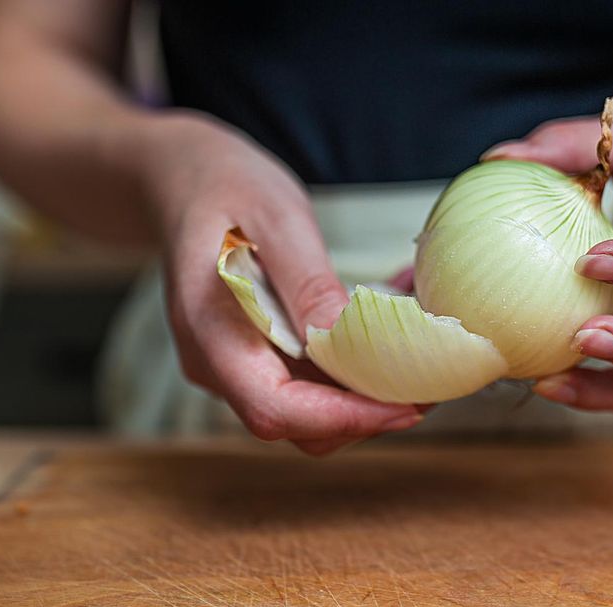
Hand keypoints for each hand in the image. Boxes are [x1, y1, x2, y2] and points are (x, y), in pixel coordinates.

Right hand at [143, 113, 421, 452]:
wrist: (181, 178)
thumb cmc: (225, 184)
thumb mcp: (274, 216)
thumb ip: (307, 282)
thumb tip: (345, 338)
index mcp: (210, 331)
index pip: (275, 408)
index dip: (345, 417)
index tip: (409, 404)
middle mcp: (217, 364)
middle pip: (298, 423)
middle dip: (368, 413)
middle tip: (431, 381)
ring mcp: (234, 366)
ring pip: (309, 412)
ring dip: (368, 395)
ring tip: (421, 357)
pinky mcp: (256, 357)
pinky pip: (309, 383)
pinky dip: (354, 370)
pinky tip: (390, 337)